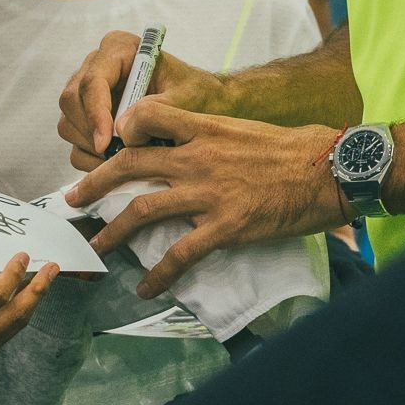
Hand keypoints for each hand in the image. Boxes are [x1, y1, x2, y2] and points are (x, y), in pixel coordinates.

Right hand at [0, 254, 58, 380]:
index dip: (13, 274)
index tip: (22, 255)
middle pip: (16, 315)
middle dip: (38, 290)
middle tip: (53, 267)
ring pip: (16, 325)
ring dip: (33, 301)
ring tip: (46, 278)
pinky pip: (7, 331)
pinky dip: (19, 312)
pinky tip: (25, 295)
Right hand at [57, 30, 226, 171]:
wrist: (202, 104)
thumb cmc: (197, 94)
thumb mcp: (188, 98)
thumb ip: (160, 108)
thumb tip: (123, 127)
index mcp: (119, 49)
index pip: (93, 80)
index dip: (96, 114)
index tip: (107, 143)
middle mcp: (97, 66)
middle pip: (72, 100)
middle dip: (90, 133)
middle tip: (114, 157)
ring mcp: (88, 92)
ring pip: (68, 122)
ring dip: (90, 148)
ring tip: (121, 161)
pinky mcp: (87, 116)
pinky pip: (74, 141)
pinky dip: (90, 159)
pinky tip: (116, 164)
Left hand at [62, 103, 346, 297]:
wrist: (332, 170)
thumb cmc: (295, 148)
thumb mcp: (245, 128)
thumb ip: (211, 136)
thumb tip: (188, 148)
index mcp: (204, 127)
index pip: (147, 116)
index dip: (121, 130)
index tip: (109, 146)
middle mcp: (198, 157)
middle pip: (129, 165)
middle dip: (93, 183)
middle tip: (72, 199)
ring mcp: (209, 193)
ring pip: (142, 209)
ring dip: (112, 231)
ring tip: (97, 246)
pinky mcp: (226, 227)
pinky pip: (180, 254)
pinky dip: (158, 274)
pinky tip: (146, 288)